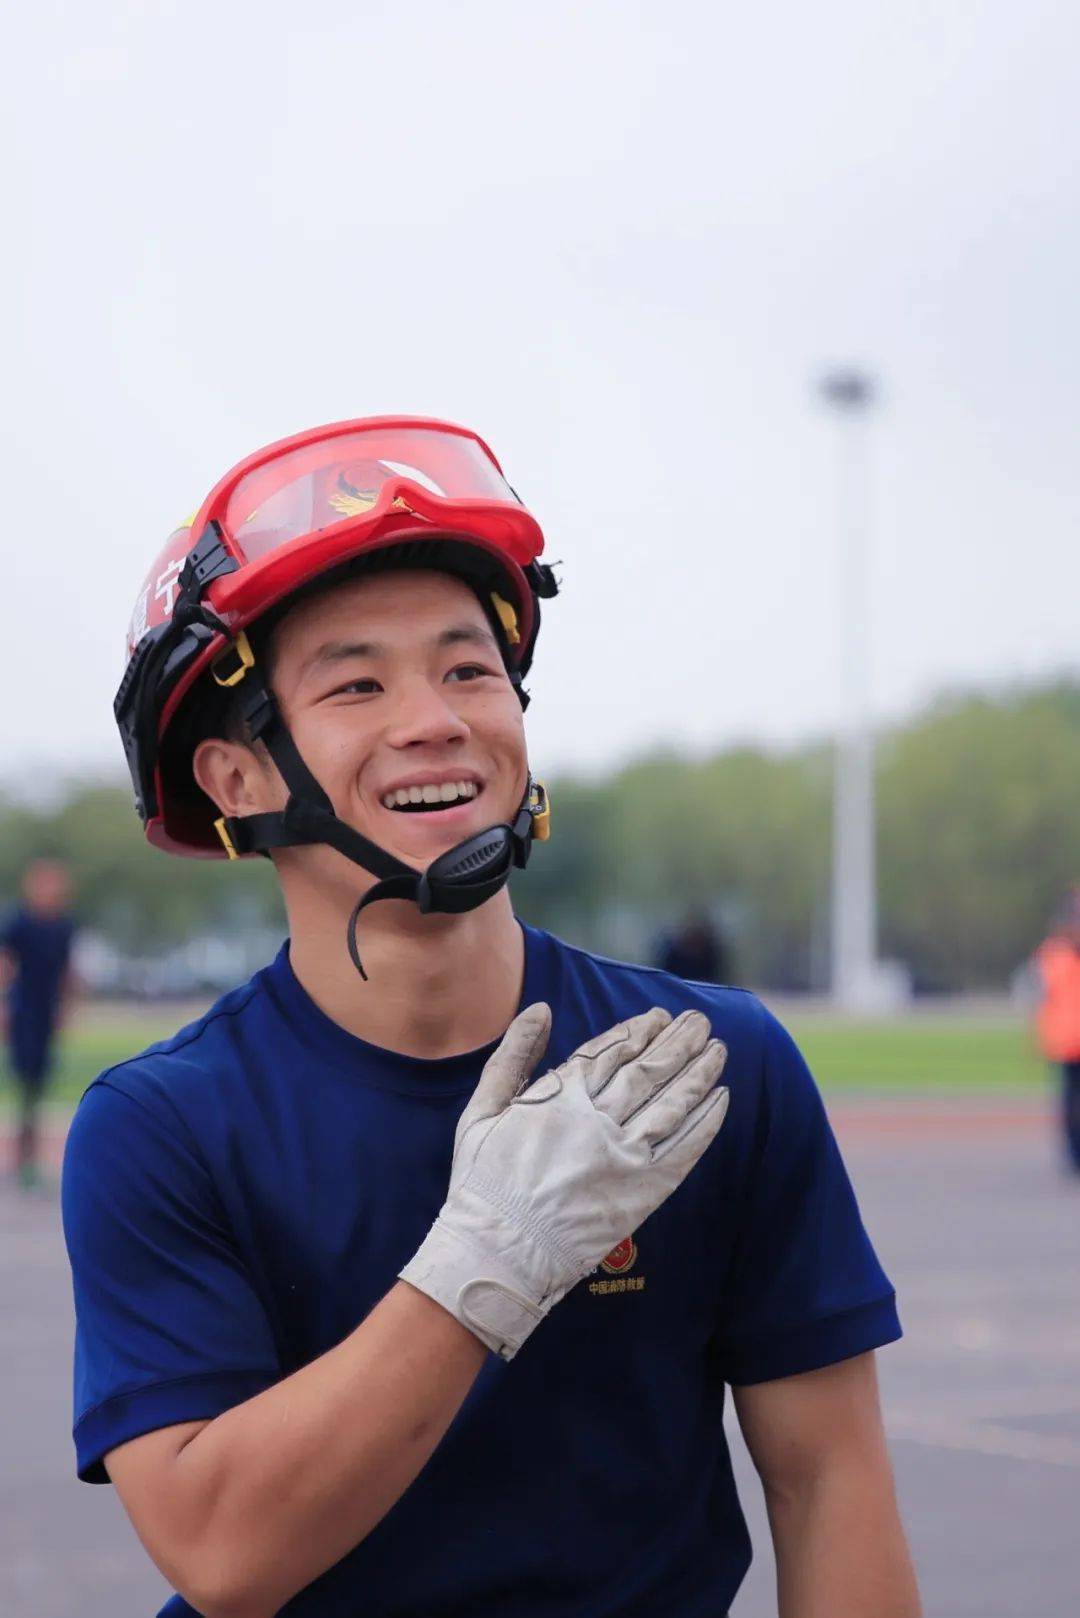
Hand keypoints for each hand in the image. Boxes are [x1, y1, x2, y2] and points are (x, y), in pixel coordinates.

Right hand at [399, 1003, 729, 1358]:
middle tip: (700, 1022)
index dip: (640, 1030)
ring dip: (699, 1073)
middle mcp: (597, 1120)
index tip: (660, 1016)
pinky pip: (683, 1149)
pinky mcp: (642, 1192)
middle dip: (678, 1042)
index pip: (612, 1051)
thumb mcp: (482, 1108)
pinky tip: (722, 1099)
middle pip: (649, 1070)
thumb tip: (542, 1008)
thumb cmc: (481, 1182)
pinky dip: (706, 1122)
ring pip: (672, 1103)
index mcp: (560, 1096)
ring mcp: (623, 1156)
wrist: (496, 1254)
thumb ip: (514, 1054)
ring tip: (719, 1049)